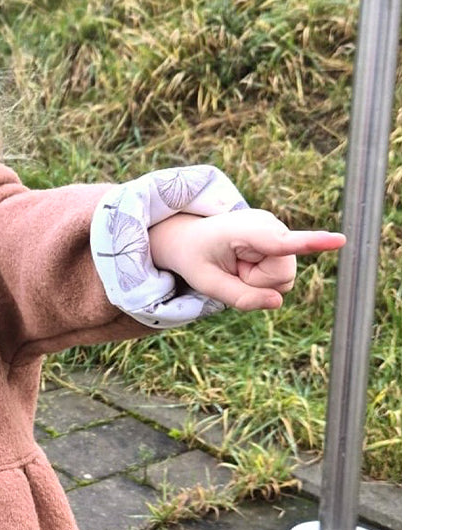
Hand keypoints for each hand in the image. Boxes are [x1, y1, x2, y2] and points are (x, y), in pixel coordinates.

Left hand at [148, 209, 345, 311]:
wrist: (191, 237)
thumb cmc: (196, 257)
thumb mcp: (208, 283)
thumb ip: (240, 297)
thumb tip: (278, 303)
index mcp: (248, 230)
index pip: (283, 243)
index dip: (313, 243)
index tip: (339, 240)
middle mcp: (270, 226)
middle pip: (282, 276)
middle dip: (258, 283)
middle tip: (232, 269)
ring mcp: (279, 232)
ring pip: (284, 278)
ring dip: (260, 280)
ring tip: (238, 264)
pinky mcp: (281, 241)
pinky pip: (281, 274)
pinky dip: (263, 277)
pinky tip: (247, 262)